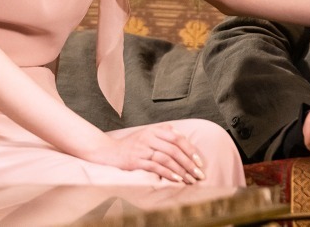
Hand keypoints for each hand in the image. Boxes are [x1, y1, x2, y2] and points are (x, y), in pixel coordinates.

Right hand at [85, 124, 206, 183]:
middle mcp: (149, 137)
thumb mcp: (148, 134)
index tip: (199, 162)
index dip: (190, 150)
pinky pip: (155, 167)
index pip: (177, 138)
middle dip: (189, 163)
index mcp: (154, 130)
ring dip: (180, 170)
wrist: (110, 152)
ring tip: (190, 180)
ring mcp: (142, 149)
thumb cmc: (133, 144)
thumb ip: (165, 134)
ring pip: (166, 158)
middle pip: (174, 149)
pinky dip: (167, 173)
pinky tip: (176, 180)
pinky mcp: (136, 161)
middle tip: (198, 174)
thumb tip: (185, 138)